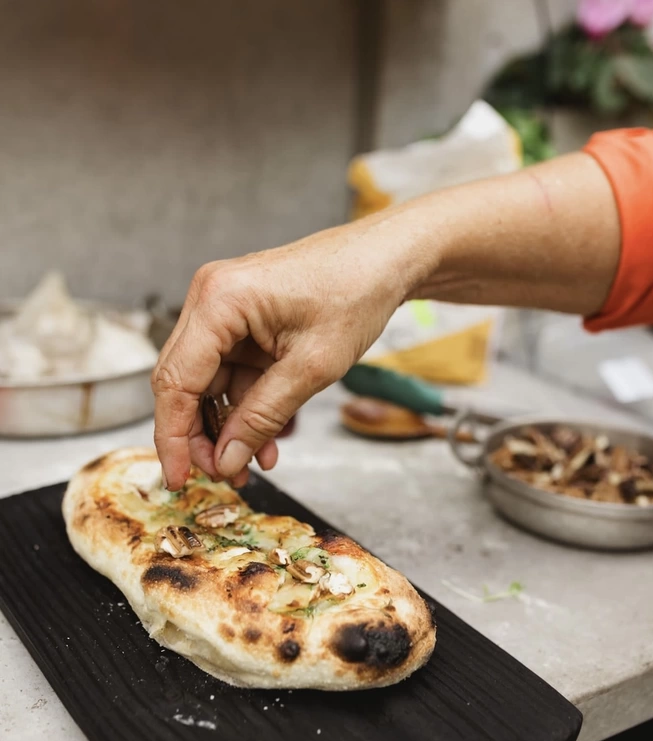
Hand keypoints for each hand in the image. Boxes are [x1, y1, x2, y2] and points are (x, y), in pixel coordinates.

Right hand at [152, 208, 430, 490]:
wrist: (386, 260)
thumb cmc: (356, 293)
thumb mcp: (312, 368)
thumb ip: (263, 417)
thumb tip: (226, 459)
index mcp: (219, 301)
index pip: (175, 381)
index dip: (173, 437)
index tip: (180, 478)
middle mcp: (211, 299)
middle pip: (184, 383)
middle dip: (202, 436)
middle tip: (224, 474)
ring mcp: (225, 309)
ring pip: (208, 384)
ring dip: (228, 427)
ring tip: (252, 464)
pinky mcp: (243, 320)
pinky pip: (232, 373)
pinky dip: (246, 406)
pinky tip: (265, 438)